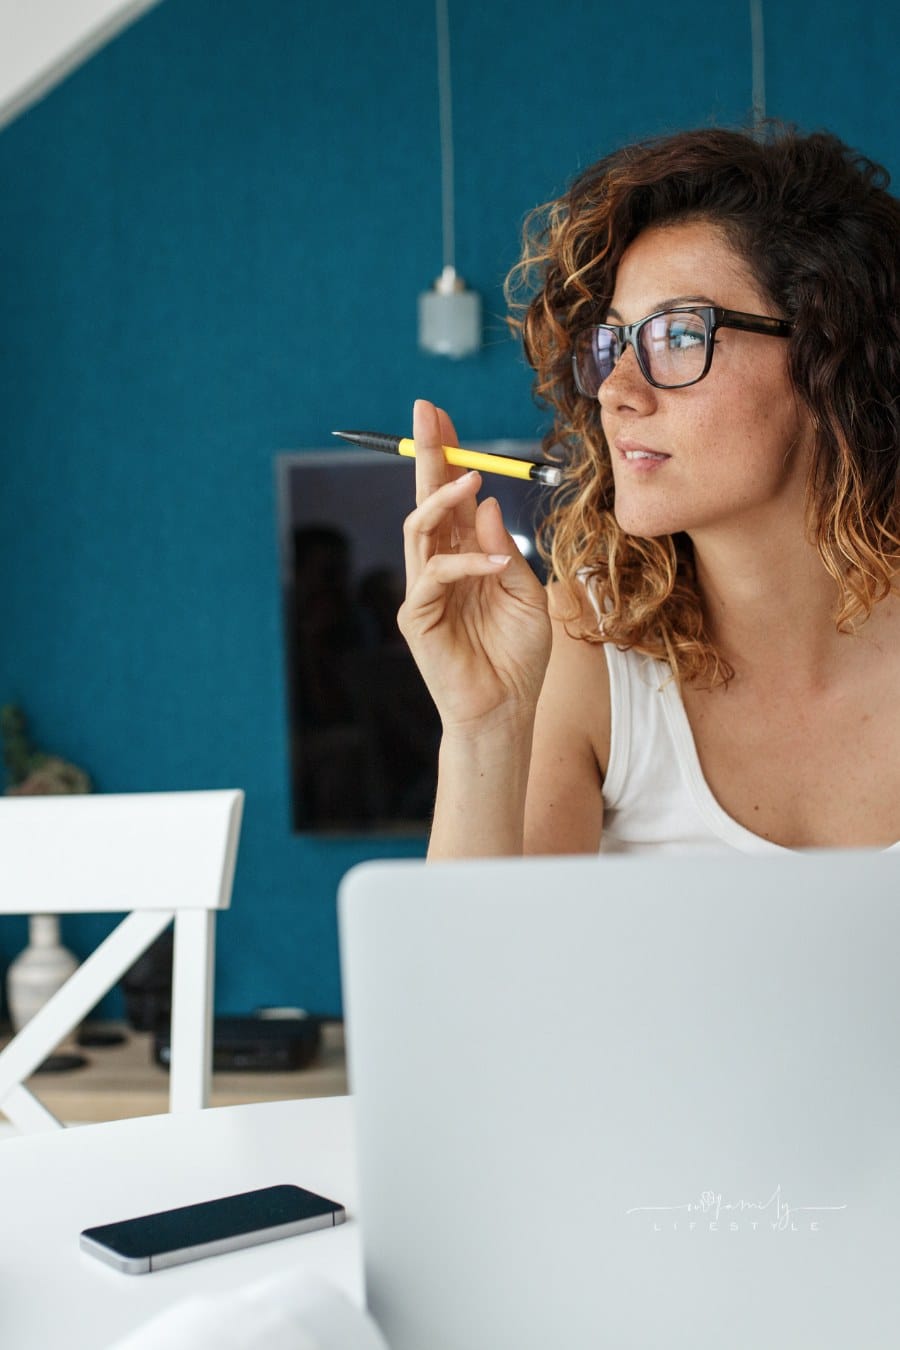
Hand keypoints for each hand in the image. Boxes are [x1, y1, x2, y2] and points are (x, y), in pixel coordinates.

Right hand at [397, 399, 551, 735]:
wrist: (507, 708)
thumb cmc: (518, 654)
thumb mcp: (527, 594)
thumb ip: (504, 550)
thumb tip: (484, 503)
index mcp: (466, 553)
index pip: (451, 495)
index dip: (446, 455)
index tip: (440, 415)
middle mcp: (440, 563)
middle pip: (426, 498)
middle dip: (427, 454)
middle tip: (426, 414)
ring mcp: (425, 588)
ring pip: (419, 528)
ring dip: (442, 500)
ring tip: (468, 481)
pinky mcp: (417, 616)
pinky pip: (435, 575)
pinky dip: (464, 563)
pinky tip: (494, 564)